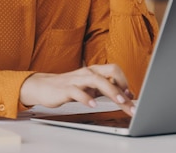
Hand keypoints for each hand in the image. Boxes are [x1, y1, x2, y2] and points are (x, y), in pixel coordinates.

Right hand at [19, 64, 135, 115]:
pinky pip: (77, 91)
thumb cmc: (69, 86)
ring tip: (120, 101)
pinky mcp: (66, 88)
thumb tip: (126, 95)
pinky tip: (92, 105)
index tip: (131, 96)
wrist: (44, 86)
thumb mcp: (90, 87)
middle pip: (110, 71)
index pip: (115, 70)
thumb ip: (106, 89)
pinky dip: (86, 98)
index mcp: (95, 71)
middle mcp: (88, 72)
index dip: (125, 81)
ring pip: (97, 80)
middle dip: (123, 85)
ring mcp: (77, 79)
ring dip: (111, 90)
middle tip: (130, 101)